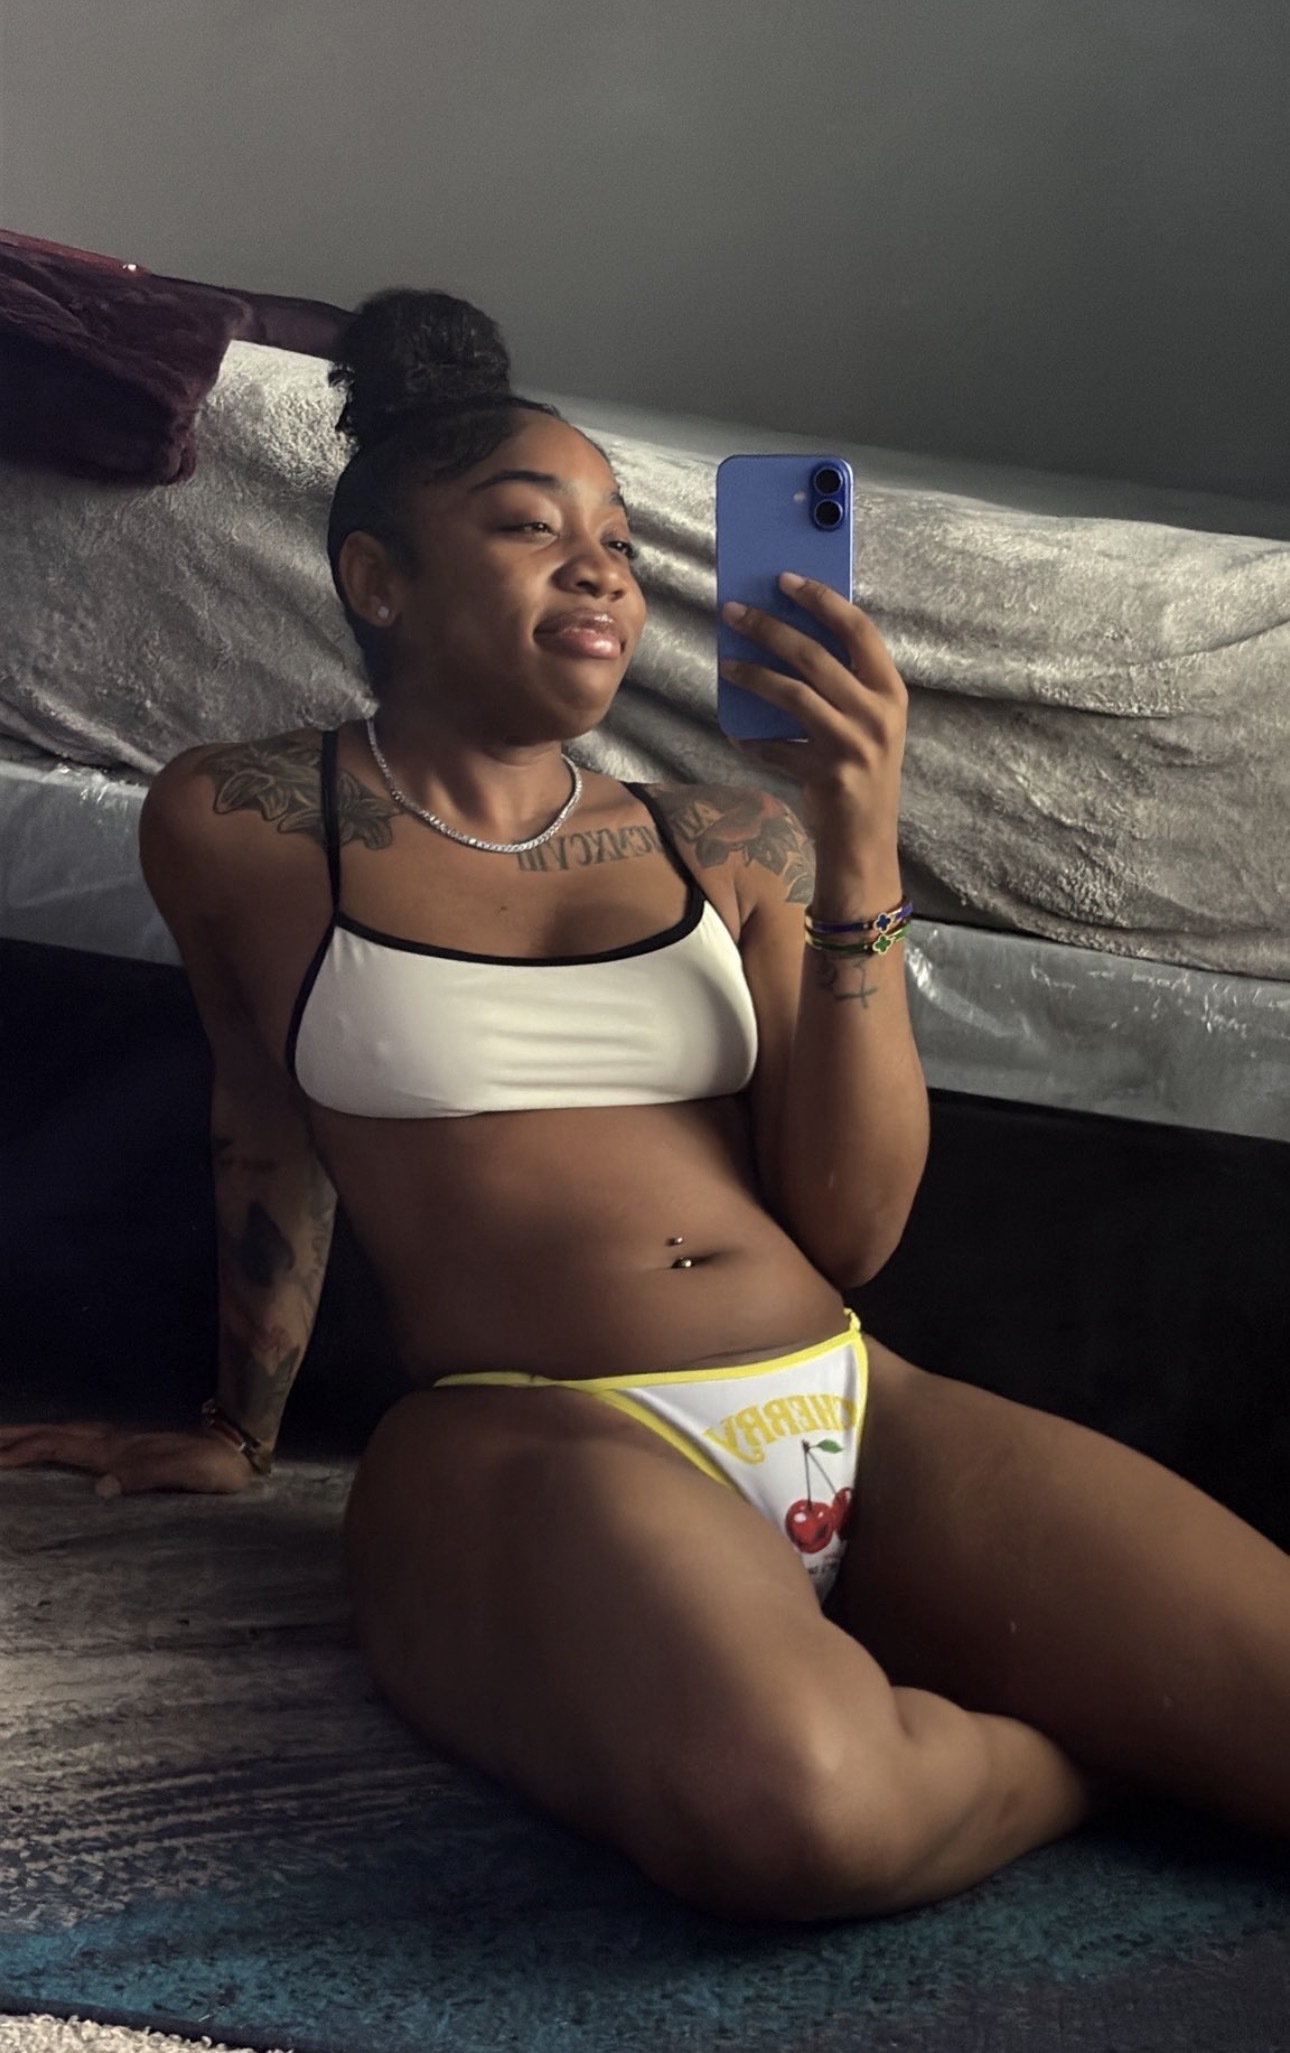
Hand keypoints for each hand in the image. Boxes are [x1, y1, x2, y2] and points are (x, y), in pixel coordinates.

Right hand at [0, 1421, 259, 1496]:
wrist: (238, 1449)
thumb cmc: (214, 1467)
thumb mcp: (186, 1474)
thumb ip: (147, 1477)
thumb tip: (100, 1489)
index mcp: (118, 1451)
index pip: (58, 1448)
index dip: (23, 1451)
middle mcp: (113, 1443)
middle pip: (52, 1435)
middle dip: (15, 1437)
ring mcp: (119, 1444)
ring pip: (62, 1436)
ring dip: (29, 1436)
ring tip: (1, 1440)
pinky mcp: (127, 1451)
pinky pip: (76, 1444)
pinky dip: (52, 1443)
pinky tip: (49, 1448)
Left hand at [720, 573, 906, 850]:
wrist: (866, 841)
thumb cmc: (862, 772)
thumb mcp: (868, 722)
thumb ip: (844, 684)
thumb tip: (787, 637)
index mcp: (891, 691)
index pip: (858, 629)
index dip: (821, 599)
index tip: (785, 579)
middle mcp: (877, 714)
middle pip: (816, 656)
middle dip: (770, 628)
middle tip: (734, 612)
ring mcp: (854, 745)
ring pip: (793, 695)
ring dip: (754, 676)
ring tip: (726, 665)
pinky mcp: (828, 775)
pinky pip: (777, 748)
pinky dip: (753, 740)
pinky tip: (738, 734)